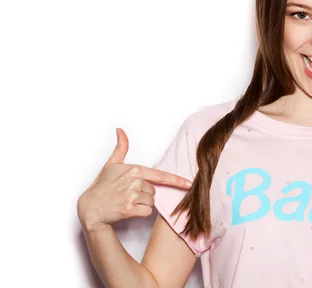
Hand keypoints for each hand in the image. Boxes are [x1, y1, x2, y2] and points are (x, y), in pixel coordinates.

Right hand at [77, 128, 192, 232]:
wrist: (90, 208)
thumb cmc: (102, 186)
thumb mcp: (111, 164)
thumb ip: (121, 148)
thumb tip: (121, 130)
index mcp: (134, 170)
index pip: (161, 175)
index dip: (177, 180)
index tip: (189, 183)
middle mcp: (135, 182)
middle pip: (154, 190)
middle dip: (145, 193)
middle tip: (128, 194)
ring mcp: (132, 196)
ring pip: (152, 202)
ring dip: (143, 203)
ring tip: (127, 201)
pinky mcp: (130, 209)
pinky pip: (147, 212)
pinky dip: (141, 213)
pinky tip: (128, 210)